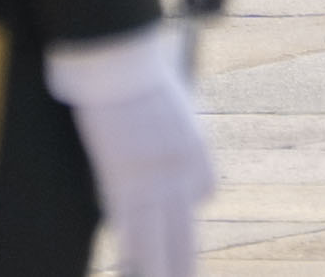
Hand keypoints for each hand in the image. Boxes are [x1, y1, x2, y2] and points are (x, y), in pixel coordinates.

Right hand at [44, 20, 213, 276]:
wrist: (122, 67)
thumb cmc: (147, 74)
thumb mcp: (181, 99)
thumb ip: (181, 126)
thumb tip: (174, 141)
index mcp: (199, 153)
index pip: (205, 191)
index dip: (191, 200)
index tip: (179, 204)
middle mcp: (180, 176)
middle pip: (185, 233)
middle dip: (184, 264)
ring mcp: (149, 183)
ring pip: (155, 241)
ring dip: (157, 269)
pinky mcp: (120, 183)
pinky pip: (125, 226)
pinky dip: (127, 248)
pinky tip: (127, 264)